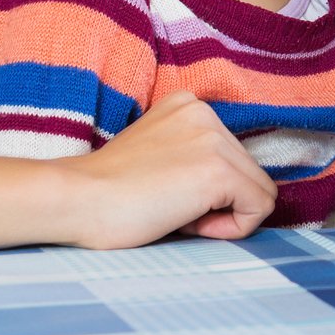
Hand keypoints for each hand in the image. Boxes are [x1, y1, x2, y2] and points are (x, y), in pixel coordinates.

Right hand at [53, 92, 277, 247]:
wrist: (76, 200)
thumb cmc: (107, 192)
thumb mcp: (160, 155)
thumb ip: (194, 157)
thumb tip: (237, 191)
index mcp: (189, 105)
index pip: (231, 157)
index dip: (206, 190)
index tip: (166, 194)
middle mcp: (206, 112)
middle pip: (248, 173)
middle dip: (217, 202)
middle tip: (168, 208)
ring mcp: (214, 139)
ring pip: (258, 192)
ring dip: (221, 215)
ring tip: (173, 211)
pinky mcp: (218, 171)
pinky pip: (258, 208)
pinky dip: (231, 229)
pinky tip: (187, 222)